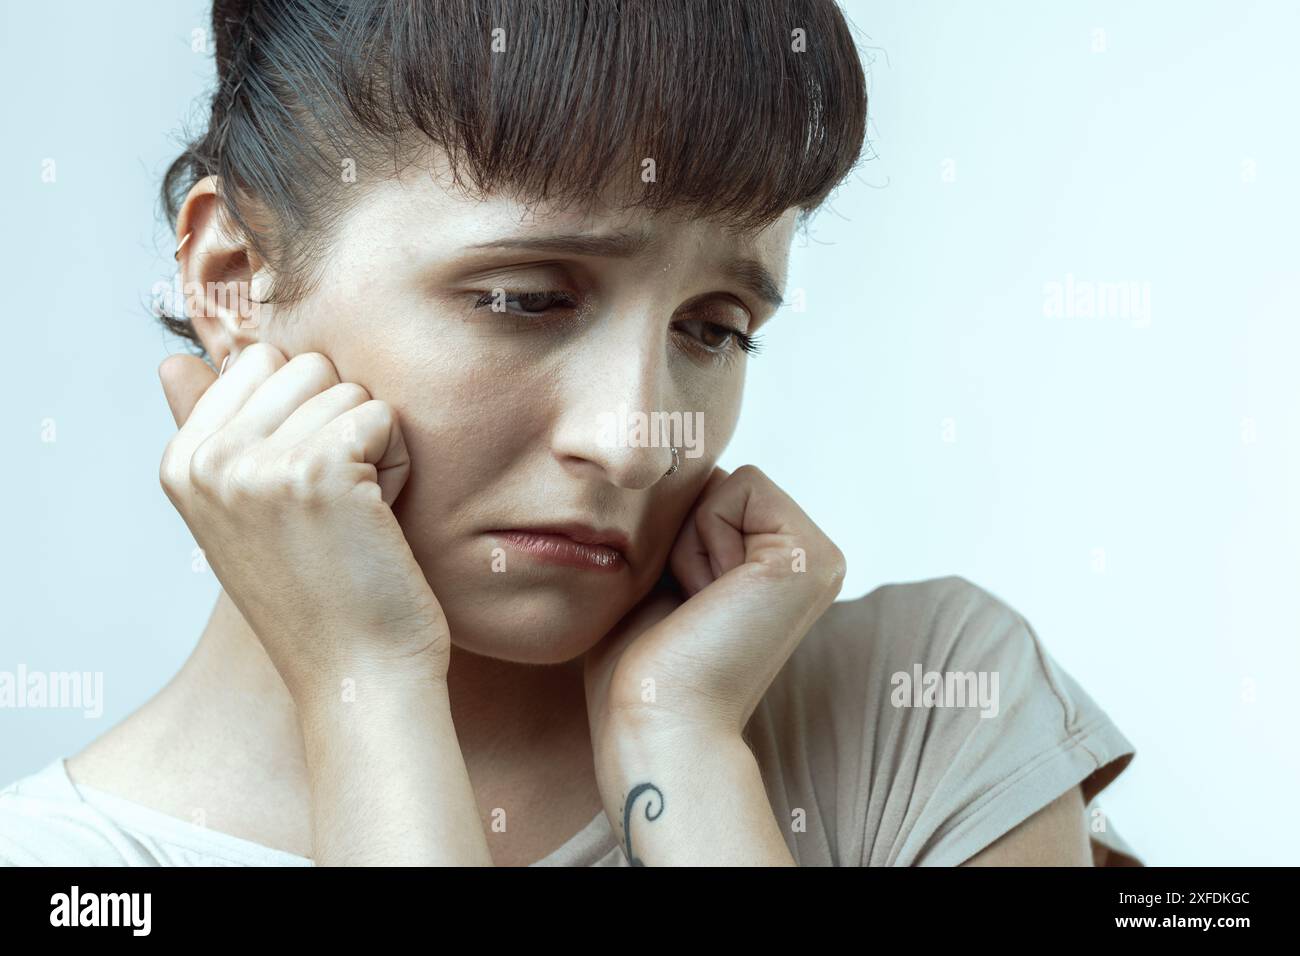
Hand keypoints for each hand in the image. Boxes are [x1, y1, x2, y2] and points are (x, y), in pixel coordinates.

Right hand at [157, 343, 448, 705]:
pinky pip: (382, 416)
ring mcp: (255, 464)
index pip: (258, 362)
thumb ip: (215, 430)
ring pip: (348, 390)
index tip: (304, 491)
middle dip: (341, 425)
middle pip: (307, 367)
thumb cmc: (319, 594)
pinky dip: (399, 463)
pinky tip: (380, 520)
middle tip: (338, 506)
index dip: (305, 416)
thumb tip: (173, 357)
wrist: (358, 675)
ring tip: (356, 518)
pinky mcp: (315, 470)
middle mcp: (208, 460)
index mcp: (181, 463)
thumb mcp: (245, 509)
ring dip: (374, 449)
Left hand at [584, 464, 846, 748]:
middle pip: (715, 484)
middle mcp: (807, 560)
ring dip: (688, 541)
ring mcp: (817, 557)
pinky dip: (702, 538)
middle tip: (688, 607)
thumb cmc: (641, 665)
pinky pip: (736, 487)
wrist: (656, 720)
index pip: (709, 494)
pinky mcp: (810, 555)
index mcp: (777, 568)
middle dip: (680, 534)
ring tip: (699, 605)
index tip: (680, 605)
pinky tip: (710, 598)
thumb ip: (682, 522)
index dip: (671, 537)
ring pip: (724, 483)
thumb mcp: (658, 576)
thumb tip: (682, 462)